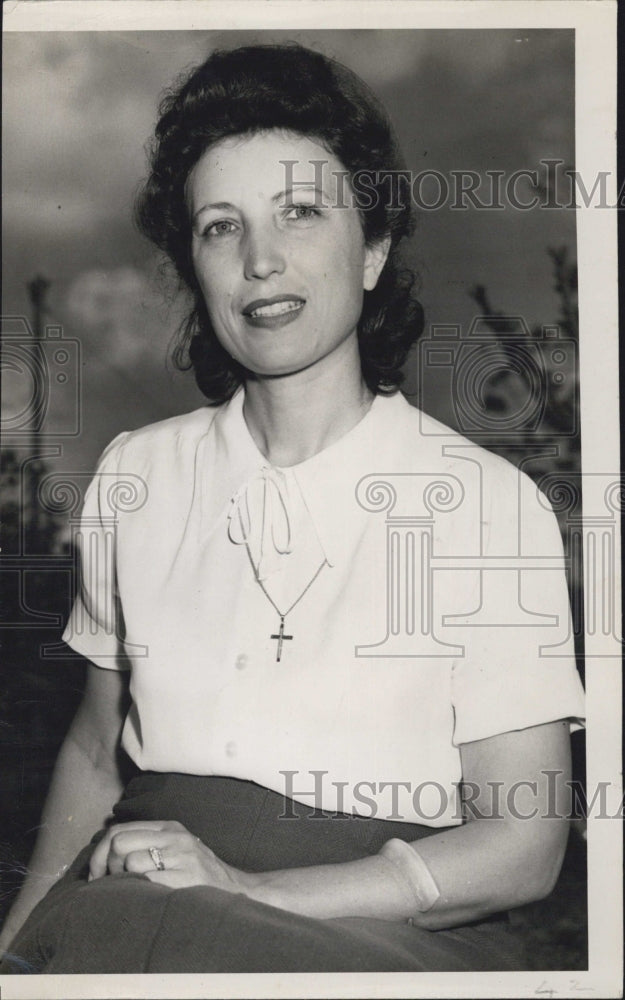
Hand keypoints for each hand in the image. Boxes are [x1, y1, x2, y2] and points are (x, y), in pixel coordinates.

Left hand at [88, 820, 251, 893]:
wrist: (236, 890)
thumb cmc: (199, 876)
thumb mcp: (176, 850)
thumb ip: (148, 845)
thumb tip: (105, 855)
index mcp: (169, 828)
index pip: (119, 830)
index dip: (100, 853)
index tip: (96, 875)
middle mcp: (175, 837)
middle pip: (119, 842)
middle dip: (106, 866)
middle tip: (109, 886)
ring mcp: (182, 855)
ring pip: (130, 861)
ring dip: (122, 882)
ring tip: (129, 893)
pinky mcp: (186, 876)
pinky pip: (146, 880)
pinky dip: (137, 891)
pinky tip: (142, 899)